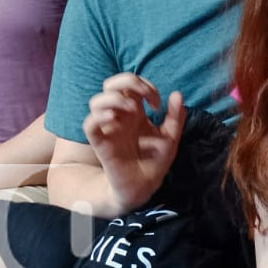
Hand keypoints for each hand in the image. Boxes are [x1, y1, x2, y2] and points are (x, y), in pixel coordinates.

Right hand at [81, 73, 185, 212]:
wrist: (145, 186)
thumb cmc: (155, 161)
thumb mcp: (170, 137)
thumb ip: (175, 117)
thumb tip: (177, 94)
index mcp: (135, 111)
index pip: (131, 83)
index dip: (145, 85)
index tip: (157, 104)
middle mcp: (119, 116)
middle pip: (110, 84)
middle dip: (127, 81)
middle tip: (144, 97)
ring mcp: (108, 128)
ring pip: (96, 101)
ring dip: (115, 99)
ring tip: (132, 110)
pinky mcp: (101, 143)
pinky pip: (89, 125)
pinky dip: (99, 117)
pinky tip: (114, 119)